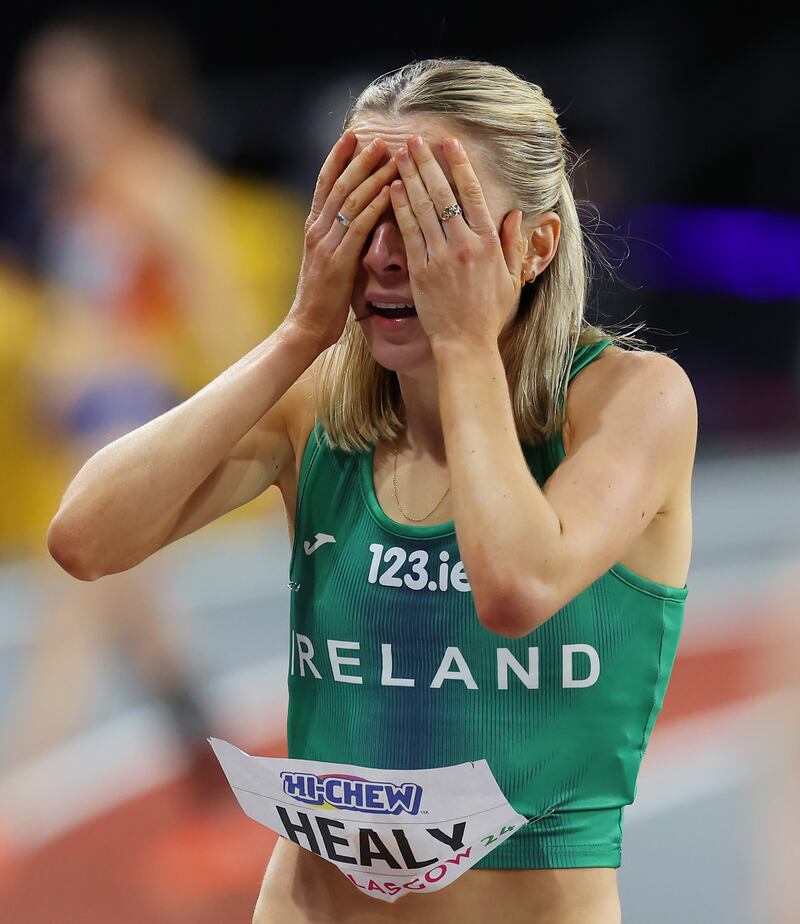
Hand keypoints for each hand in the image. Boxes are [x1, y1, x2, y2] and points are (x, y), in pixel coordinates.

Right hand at [284, 131, 397, 351]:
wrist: (307, 327)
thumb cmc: (324, 300)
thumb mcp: (334, 262)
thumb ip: (347, 240)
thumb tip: (369, 222)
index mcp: (314, 228)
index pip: (325, 183)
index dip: (338, 157)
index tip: (353, 135)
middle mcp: (317, 230)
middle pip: (338, 184)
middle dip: (358, 159)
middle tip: (378, 138)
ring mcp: (326, 244)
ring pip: (350, 200)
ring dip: (371, 176)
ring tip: (390, 156)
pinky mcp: (338, 261)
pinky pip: (359, 227)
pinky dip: (376, 206)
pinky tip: (391, 191)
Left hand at [389, 135, 524, 350]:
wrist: (465, 344)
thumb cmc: (488, 314)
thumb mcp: (511, 279)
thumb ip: (512, 244)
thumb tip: (515, 213)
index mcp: (488, 242)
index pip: (473, 194)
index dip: (459, 165)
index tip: (449, 143)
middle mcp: (464, 244)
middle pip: (443, 193)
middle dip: (426, 163)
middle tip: (413, 139)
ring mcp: (441, 257)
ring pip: (423, 208)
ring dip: (409, 177)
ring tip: (397, 155)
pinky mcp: (420, 271)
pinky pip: (409, 233)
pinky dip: (400, 209)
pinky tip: (391, 189)